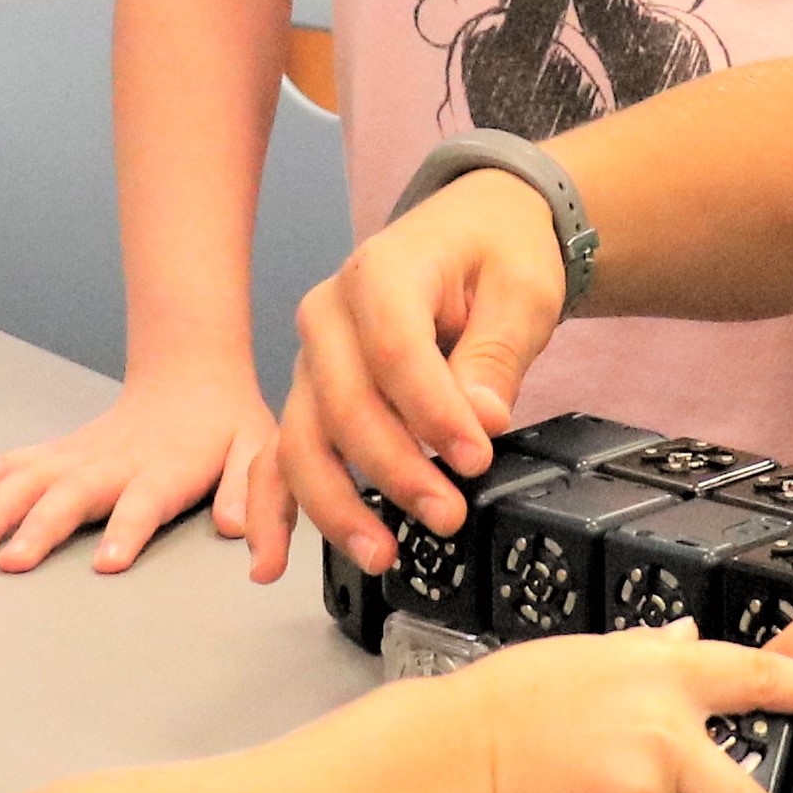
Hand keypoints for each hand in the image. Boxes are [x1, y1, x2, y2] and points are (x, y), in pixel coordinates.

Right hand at [0, 362, 275, 577]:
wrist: (191, 375)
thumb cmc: (227, 425)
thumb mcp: (261, 453)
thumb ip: (255, 494)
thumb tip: (241, 535)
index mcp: (166, 468)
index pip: (145, 502)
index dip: (128, 531)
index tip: (108, 564)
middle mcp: (114, 462)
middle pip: (72, 495)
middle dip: (39, 528)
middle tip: (12, 562)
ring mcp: (78, 456)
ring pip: (27, 479)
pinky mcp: (55, 454)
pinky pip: (6, 465)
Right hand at [256, 174, 575, 564]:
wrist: (473, 231)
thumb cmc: (496, 254)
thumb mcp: (521, 289)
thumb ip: (495, 353)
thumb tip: (480, 417)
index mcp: (379, 273)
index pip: (395, 351)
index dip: (433, 413)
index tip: (476, 459)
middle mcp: (328, 316)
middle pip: (344, 405)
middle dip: (395, 470)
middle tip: (448, 514)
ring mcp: (311, 360)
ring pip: (303, 440)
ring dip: (336, 505)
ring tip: (381, 554)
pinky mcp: (310, 396)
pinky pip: (277, 456)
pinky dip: (271, 510)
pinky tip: (271, 561)